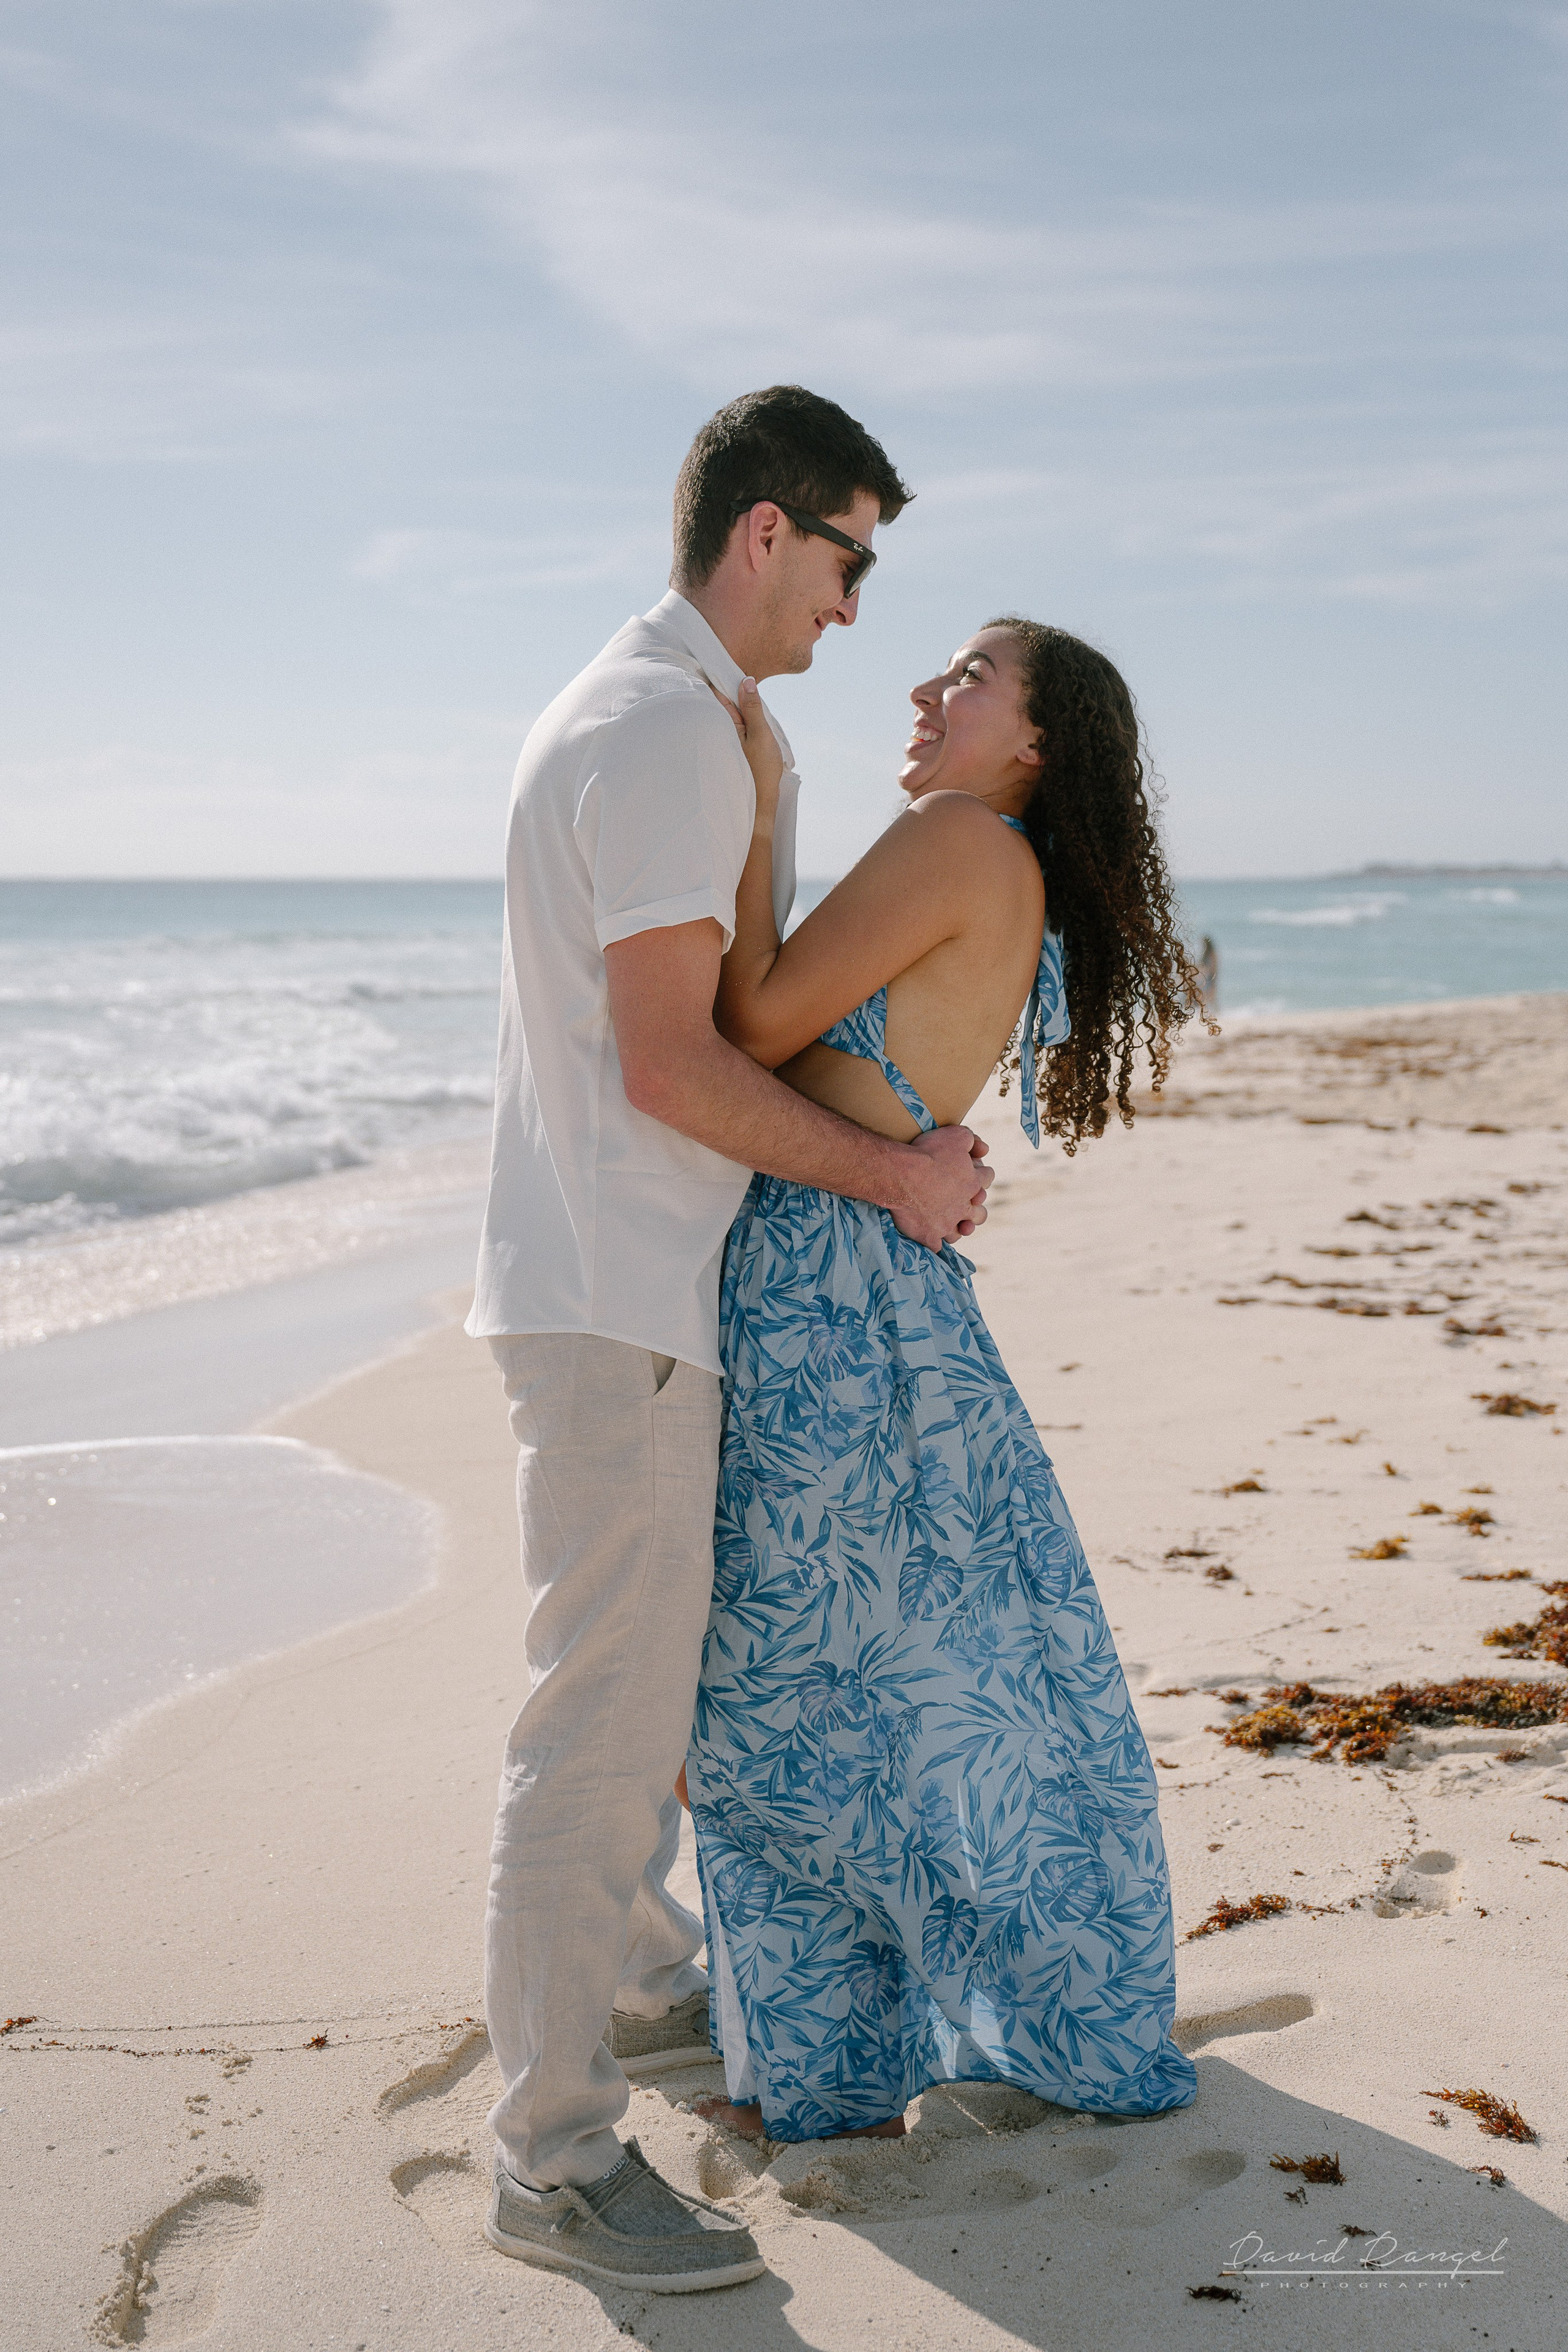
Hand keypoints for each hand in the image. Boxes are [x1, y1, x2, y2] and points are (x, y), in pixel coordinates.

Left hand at [712, 677, 784, 824]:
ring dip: (734, 702)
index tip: (721, 659)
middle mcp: (719, 729)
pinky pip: (732, 723)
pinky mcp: (731, 745)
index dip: (719, 676)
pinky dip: (737, 715)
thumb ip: (753, 707)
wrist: (758, 802)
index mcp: (724, 723)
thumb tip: (746, 680)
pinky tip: (745, 712)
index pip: (716, 692)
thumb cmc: (760, 770)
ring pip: (726, 712)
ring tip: (741, 690)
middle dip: (726, 687)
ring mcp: (725, 737)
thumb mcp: (761, 734)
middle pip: (720, 700)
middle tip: (734, 671)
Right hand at [888, 1125, 993, 1249]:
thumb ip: (972, 1140)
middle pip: (980, 1213)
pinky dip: (934, 1243)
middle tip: (963, 1202)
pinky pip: (936, 1247)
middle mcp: (964, 1206)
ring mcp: (947, 1224)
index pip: (987, 1178)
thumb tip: (984, 1148)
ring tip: (950, 1223)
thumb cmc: (928, 1153)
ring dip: (958, 1228)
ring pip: (960, 1232)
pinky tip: (930, 1238)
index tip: (970, 1171)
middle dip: (975, 1208)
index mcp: (973, 1183)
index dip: (980, 1174)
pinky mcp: (930, 1236)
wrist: (901, 1175)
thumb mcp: (956, 1136)